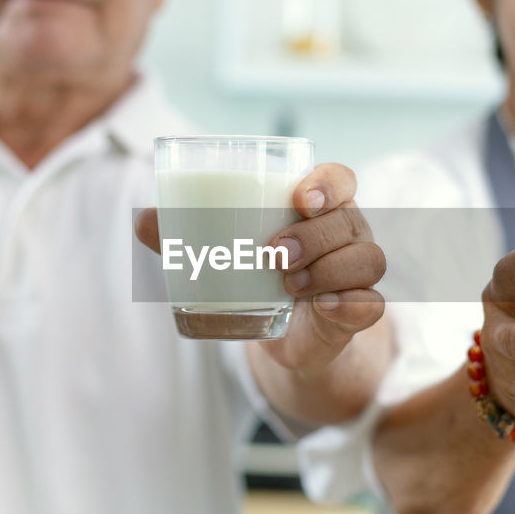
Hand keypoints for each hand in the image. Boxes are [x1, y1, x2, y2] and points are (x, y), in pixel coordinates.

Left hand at [134, 163, 385, 372]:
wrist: (284, 334)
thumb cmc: (258, 274)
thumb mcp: (223, 252)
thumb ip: (186, 234)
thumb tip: (141, 219)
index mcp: (320, 207)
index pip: (341, 179)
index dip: (328, 182)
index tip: (301, 197)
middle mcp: (348, 233)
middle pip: (348, 220)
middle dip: (312, 235)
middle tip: (272, 254)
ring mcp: (358, 272)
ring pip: (367, 259)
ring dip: (329, 270)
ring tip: (288, 285)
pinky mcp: (359, 311)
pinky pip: (372, 305)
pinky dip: (351, 304)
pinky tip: (324, 307)